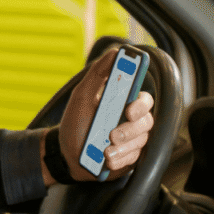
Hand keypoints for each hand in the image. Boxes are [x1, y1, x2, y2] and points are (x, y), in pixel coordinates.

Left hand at [57, 46, 154, 181]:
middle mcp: (133, 121)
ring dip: (122, 147)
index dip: (141, 104)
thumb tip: (114, 52)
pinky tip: (107, 160)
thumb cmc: (76, 121)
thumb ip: (97, 73)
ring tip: (104, 152)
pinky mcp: (130, 158)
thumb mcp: (82, 95)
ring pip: (141, 142)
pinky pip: (134, 159)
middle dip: (129, 130)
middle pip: (147, 122)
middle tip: (112, 135)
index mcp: (124, 103)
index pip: (145, 100)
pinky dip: (120, 160)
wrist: (66, 153)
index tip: (128, 110)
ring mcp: (133, 140)